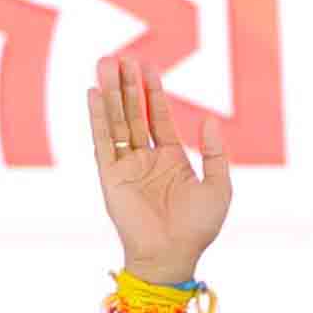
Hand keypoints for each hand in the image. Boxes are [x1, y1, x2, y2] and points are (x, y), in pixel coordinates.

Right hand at [88, 54, 229, 281]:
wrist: (173, 256)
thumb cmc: (198, 228)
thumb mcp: (219, 187)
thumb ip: (216, 153)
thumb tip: (209, 119)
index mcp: (171, 160)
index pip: (158, 117)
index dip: (153, 92)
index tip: (148, 66)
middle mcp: (146, 160)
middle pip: (133, 114)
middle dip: (128, 86)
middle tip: (122, 56)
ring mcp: (126, 167)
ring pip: (116, 122)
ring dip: (110, 94)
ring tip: (106, 64)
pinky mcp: (110, 177)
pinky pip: (102, 142)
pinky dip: (97, 118)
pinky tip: (92, 94)